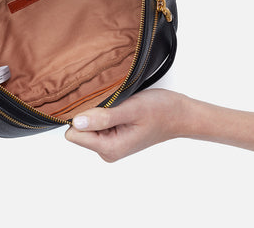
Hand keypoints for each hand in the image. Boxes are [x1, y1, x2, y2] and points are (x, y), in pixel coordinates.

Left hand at [65, 89, 186, 161]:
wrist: (180, 114)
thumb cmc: (161, 111)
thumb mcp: (132, 109)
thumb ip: (104, 117)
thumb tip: (77, 122)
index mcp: (110, 147)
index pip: (74, 134)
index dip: (81, 117)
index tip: (98, 105)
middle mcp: (107, 150)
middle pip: (78, 130)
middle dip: (90, 114)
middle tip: (111, 104)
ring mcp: (110, 143)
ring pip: (87, 125)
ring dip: (98, 112)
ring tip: (117, 105)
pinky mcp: (113, 136)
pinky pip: (96, 123)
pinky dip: (104, 112)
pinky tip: (118, 107)